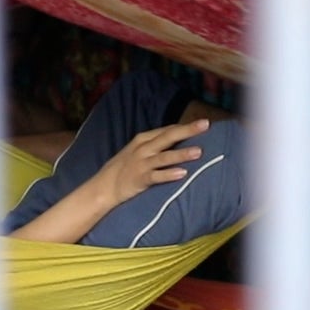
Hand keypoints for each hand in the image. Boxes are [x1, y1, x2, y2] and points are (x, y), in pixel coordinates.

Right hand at [91, 119, 210, 209]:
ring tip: (199, 151)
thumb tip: (178, 140)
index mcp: (144, 139)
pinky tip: (182, 174)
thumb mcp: (139, 151)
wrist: (104, 186)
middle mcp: (143, 149)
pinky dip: (169, 175)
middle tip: (205, 125)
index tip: (204, 123)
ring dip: (182, 154)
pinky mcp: (140, 179)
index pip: (168, 130)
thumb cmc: (125, 167)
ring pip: (165, 157)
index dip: (186, 126)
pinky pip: (157, 176)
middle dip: (188, 130)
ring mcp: (141, 164)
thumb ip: (156, 145)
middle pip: (168, 137)